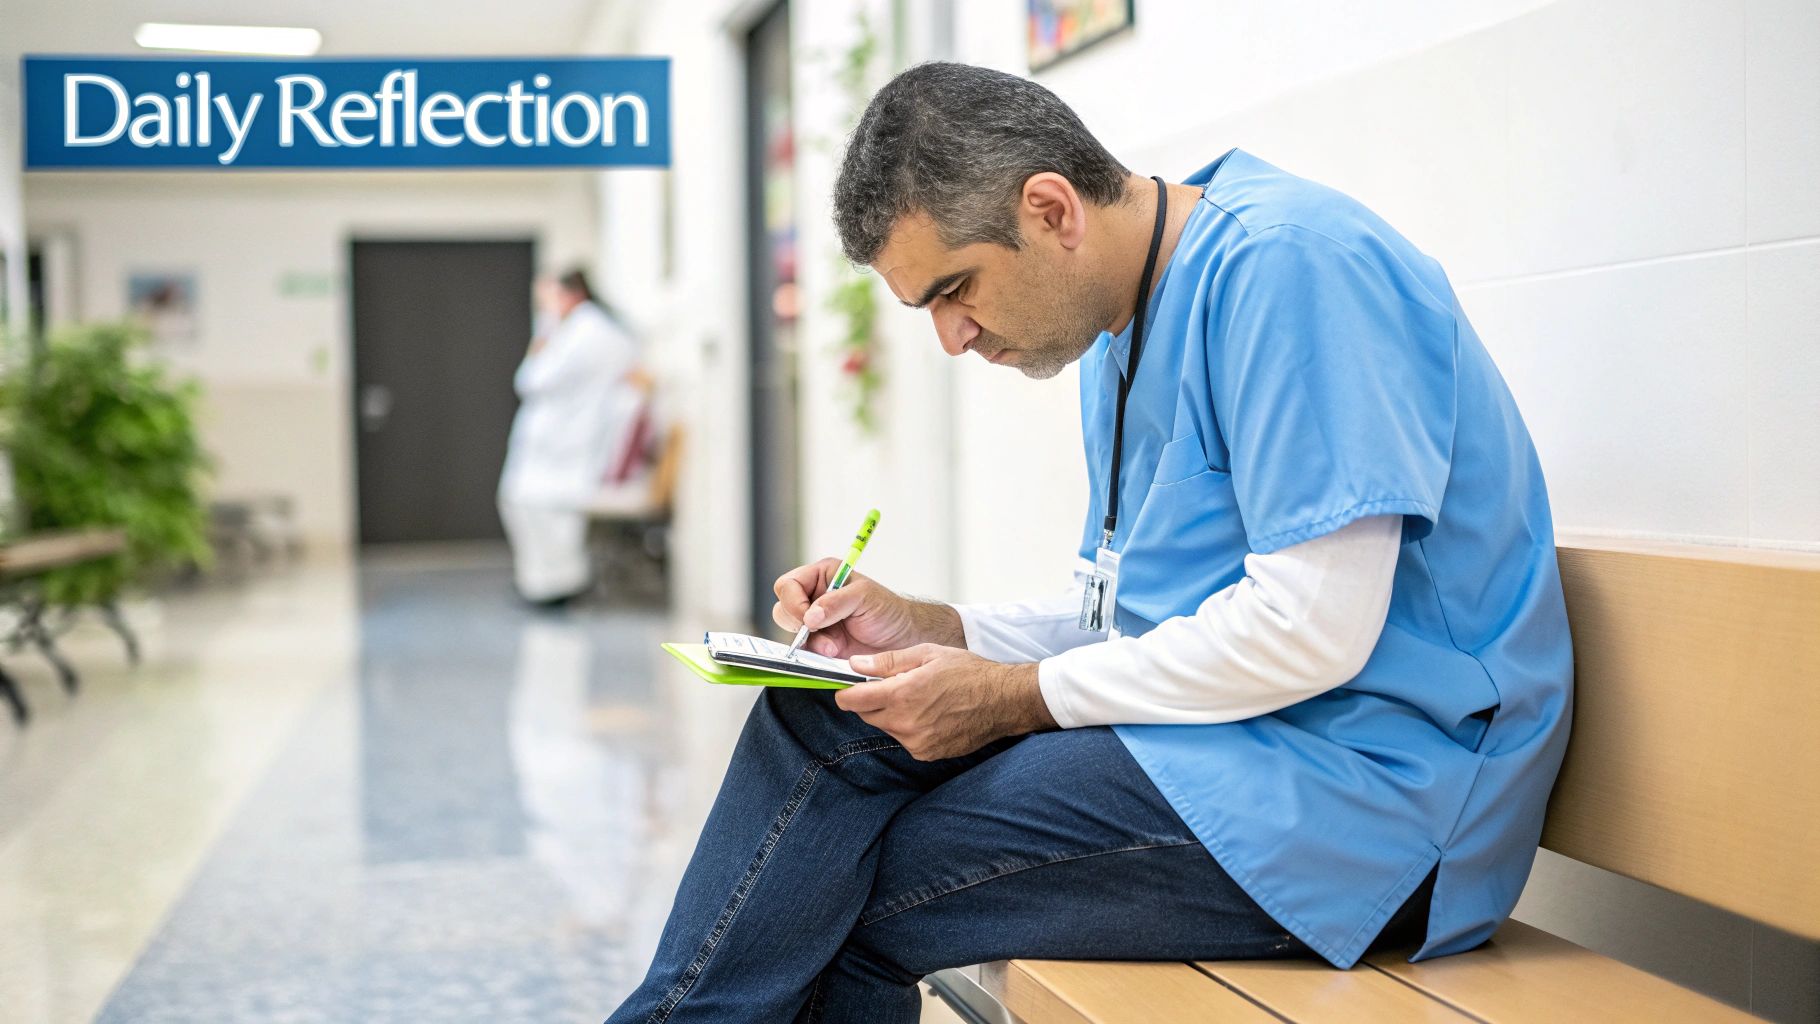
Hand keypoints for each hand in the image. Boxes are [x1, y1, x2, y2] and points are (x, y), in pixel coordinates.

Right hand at [771, 559, 959, 657]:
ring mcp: (815, 624)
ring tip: (833, 647)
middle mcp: (814, 598)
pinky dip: (814, 655)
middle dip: (798, 623)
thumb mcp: (865, 597)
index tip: (809, 617)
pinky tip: (834, 653)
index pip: (788, 585)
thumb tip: (810, 616)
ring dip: (810, 642)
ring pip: (790, 633)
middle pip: (782, 609)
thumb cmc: (888, 611)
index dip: (793, 601)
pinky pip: (802, 652)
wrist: (903, 640)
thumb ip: (835, 602)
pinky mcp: (819, 646)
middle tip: (817, 630)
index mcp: (822, 576)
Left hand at [835, 645, 1054, 760]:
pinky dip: (910, 728)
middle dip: (873, 701)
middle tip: (895, 686)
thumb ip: (887, 662)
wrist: (1003, 700)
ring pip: (887, 728)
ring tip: (919, 698)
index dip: (846, 692)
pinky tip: (930, 714)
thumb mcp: (926, 654)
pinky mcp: (927, 754)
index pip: (852, 701)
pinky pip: (905, 740)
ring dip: (893, 715)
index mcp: (901, 695)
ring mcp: (916, 743)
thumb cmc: (968, 672)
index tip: (849, 687)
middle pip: (867, 715)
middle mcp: (905, 724)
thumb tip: (855, 664)